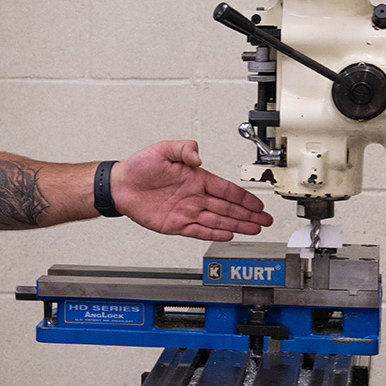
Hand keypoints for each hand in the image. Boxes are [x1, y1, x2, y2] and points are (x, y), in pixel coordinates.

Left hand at [114, 140, 271, 240]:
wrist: (121, 186)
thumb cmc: (139, 167)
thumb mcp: (163, 149)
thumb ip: (184, 149)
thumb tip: (198, 157)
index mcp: (196, 179)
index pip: (226, 190)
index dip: (244, 198)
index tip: (258, 204)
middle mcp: (194, 196)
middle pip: (227, 208)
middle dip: (248, 215)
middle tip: (265, 221)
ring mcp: (186, 211)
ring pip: (218, 220)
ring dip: (237, 225)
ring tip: (254, 230)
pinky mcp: (176, 224)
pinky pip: (199, 230)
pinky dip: (214, 234)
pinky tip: (229, 235)